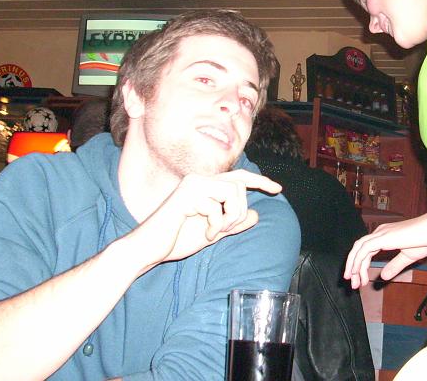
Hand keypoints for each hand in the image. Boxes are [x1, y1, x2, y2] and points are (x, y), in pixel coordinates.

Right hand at [129, 170, 280, 270]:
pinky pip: (217, 207)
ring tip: (215, 232)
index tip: (278, 189)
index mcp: (205, 186)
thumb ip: (232, 224)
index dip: (260, 180)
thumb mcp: (212, 232)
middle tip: (226, 230)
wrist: (148, 249)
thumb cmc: (176, 239)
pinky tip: (205, 234)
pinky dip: (216, 225)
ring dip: (230, 217)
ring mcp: (193, 184)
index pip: (238, 177)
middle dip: (239, 210)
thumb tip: (256, 215)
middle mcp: (199, 180)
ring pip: (232, 192)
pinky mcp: (187, 194)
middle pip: (239, 185)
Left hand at [343, 213, 426, 288]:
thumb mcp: (408, 256)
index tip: (361, 281)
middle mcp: (380, 232)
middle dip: (353, 267)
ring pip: (359, 249)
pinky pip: (365, 249)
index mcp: (385, 235)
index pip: (365, 250)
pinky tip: (357, 272)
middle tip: (353, 284)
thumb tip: (383, 276)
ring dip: (354, 266)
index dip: (360, 266)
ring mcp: (381, 233)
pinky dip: (358, 261)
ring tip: (354, 282)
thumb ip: (394, 265)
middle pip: (359, 249)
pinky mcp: (384, 237)